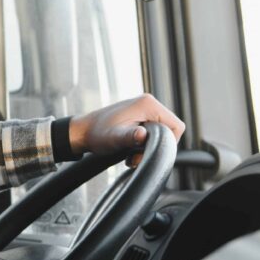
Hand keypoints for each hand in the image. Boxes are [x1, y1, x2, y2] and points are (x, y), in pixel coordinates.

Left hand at [68, 93, 184, 166]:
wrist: (83, 131)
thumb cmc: (97, 134)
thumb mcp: (114, 139)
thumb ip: (130, 137)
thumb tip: (142, 135)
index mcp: (148, 104)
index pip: (176, 126)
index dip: (168, 143)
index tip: (149, 152)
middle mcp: (148, 103)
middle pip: (169, 130)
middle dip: (156, 147)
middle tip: (136, 156)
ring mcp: (144, 109)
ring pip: (160, 133)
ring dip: (149, 147)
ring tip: (131, 154)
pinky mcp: (139, 116)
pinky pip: (152, 132)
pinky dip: (144, 143)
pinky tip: (130, 150)